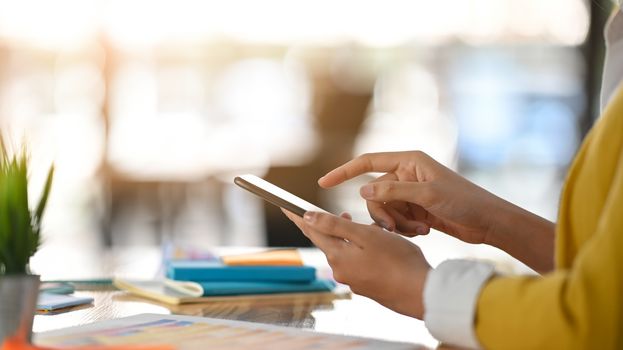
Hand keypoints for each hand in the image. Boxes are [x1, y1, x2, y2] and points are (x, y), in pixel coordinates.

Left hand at [282, 209, 430, 318]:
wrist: (420, 293)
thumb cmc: (397, 261)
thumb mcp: (365, 236)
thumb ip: (335, 225)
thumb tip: (308, 217)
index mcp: (337, 256)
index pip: (311, 231)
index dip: (298, 217)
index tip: (286, 206)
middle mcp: (340, 271)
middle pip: (329, 242)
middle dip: (334, 226)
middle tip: (345, 213)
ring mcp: (353, 280)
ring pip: (346, 251)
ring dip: (352, 237)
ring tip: (369, 228)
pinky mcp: (366, 285)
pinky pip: (357, 262)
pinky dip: (362, 251)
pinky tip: (379, 246)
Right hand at [318, 151, 554, 272]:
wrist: (487, 222)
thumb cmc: (464, 201)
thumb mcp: (427, 195)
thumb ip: (393, 190)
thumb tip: (362, 189)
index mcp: (409, 161)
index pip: (367, 162)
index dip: (344, 171)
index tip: (324, 183)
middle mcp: (406, 174)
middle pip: (373, 192)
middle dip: (382, 212)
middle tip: (395, 226)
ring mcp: (410, 193)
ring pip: (383, 209)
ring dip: (396, 223)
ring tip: (418, 230)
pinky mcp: (414, 210)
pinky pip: (395, 220)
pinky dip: (404, 229)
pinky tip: (424, 232)